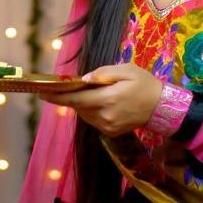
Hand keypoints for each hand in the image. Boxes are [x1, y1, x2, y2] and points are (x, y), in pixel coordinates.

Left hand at [40, 64, 163, 136]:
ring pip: (84, 113)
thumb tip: (83, 79)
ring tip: (88, 92)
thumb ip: (103, 73)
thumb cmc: (144, 83)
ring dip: (81, 103)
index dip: (57, 96)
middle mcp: (105, 116)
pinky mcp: (111, 132)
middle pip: (78, 106)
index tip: (41, 93)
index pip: (76, 98)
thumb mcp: (126, 70)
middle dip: (69, 96)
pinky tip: (99, 101)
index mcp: (108, 99)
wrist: (162, 107)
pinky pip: (93, 119)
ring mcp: (108, 126)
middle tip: (61, 87)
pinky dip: (90, 110)